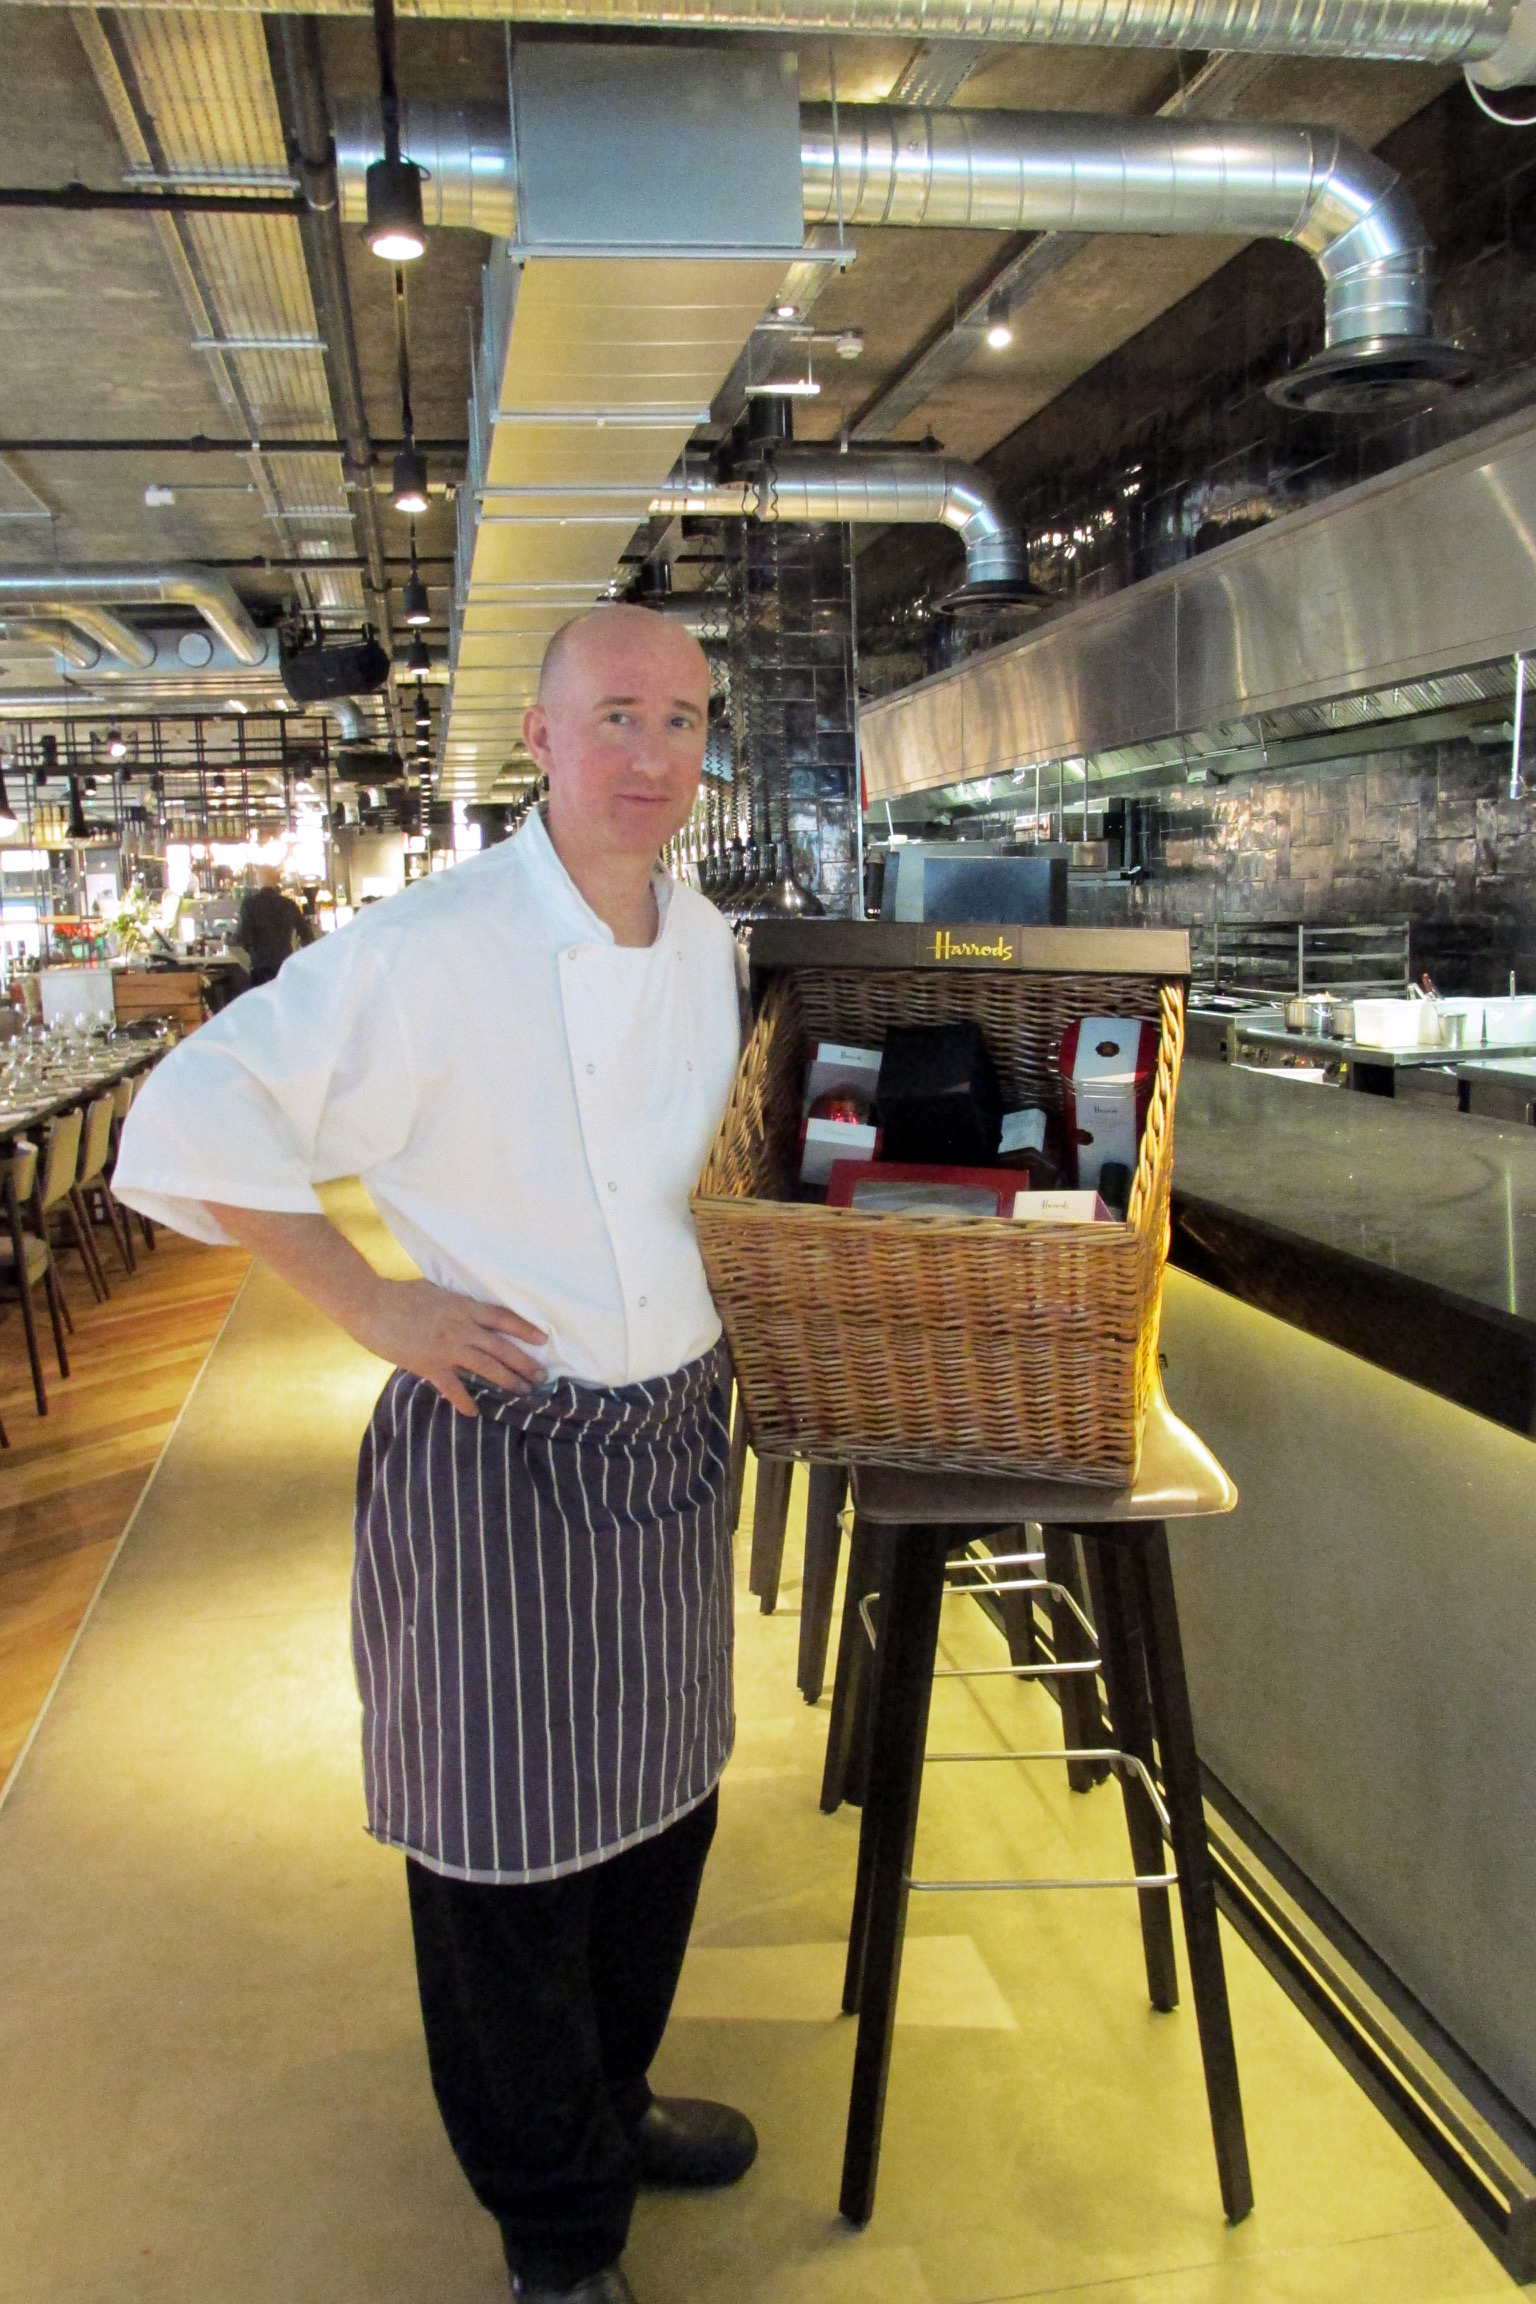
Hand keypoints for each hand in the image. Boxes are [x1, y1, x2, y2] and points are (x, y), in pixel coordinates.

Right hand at [349, 1277, 546, 1415]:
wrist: (370, 1304)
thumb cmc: (399, 1294)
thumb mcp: (435, 1292)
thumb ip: (453, 1302)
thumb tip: (463, 1306)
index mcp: (464, 1307)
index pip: (503, 1318)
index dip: (525, 1329)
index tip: (543, 1339)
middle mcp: (461, 1328)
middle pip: (502, 1347)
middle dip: (524, 1363)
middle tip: (541, 1377)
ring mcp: (447, 1347)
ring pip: (486, 1366)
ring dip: (507, 1381)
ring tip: (522, 1393)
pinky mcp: (429, 1364)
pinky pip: (453, 1387)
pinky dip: (465, 1401)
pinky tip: (474, 1413)